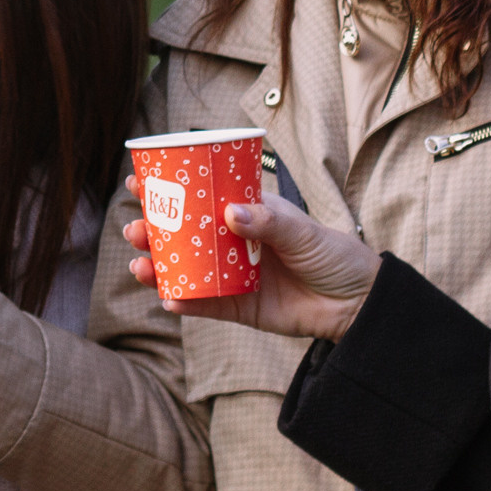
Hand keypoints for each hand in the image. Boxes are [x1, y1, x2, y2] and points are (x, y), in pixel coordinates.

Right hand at [124, 179, 379, 341]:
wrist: (357, 304)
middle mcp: (231, 242)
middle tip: (134, 230)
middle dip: (152, 232)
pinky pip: (205, 305)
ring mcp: (232, 275)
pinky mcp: (239, 307)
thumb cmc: (333, 255)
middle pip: (181, 235)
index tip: (138, 183)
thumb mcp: (303, 231)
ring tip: (140, 266)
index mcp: (245, 213)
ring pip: (185, 270)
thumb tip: (231, 214)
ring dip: (158, 267)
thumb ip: (268, 222)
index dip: (167, 189)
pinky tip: (167, 298)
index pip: (200, 197)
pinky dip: (184, 302)